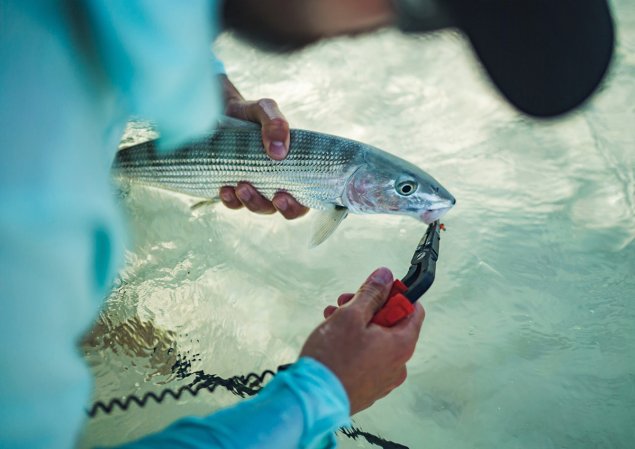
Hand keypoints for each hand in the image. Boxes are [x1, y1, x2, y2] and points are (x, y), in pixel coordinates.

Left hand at [218, 75, 307, 218]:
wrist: (219, 111)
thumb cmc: (251, 114)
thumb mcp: (265, 110)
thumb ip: (276, 124)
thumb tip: (279, 152)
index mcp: (294, 168)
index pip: (305, 197)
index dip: (298, 205)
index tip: (284, 196)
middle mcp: (277, 182)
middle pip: (286, 209)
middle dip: (282, 208)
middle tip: (274, 197)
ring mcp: (256, 188)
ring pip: (260, 207)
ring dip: (252, 202)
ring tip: (241, 186)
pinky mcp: (234, 189)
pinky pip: (234, 204)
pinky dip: (231, 200)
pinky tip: (225, 189)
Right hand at [300, 267, 424, 414]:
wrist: (312, 400)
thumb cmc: (333, 360)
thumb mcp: (351, 315)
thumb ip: (371, 293)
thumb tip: (385, 277)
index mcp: (402, 344)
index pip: (414, 309)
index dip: (394, 294)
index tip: (375, 288)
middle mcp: (398, 364)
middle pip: (392, 325)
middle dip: (369, 308)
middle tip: (345, 302)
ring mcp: (384, 379)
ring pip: (376, 341)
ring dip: (357, 325)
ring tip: (332, 318)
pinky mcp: (368, 388)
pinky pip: (368, 358)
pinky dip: (354, 345)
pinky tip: (334, 338)